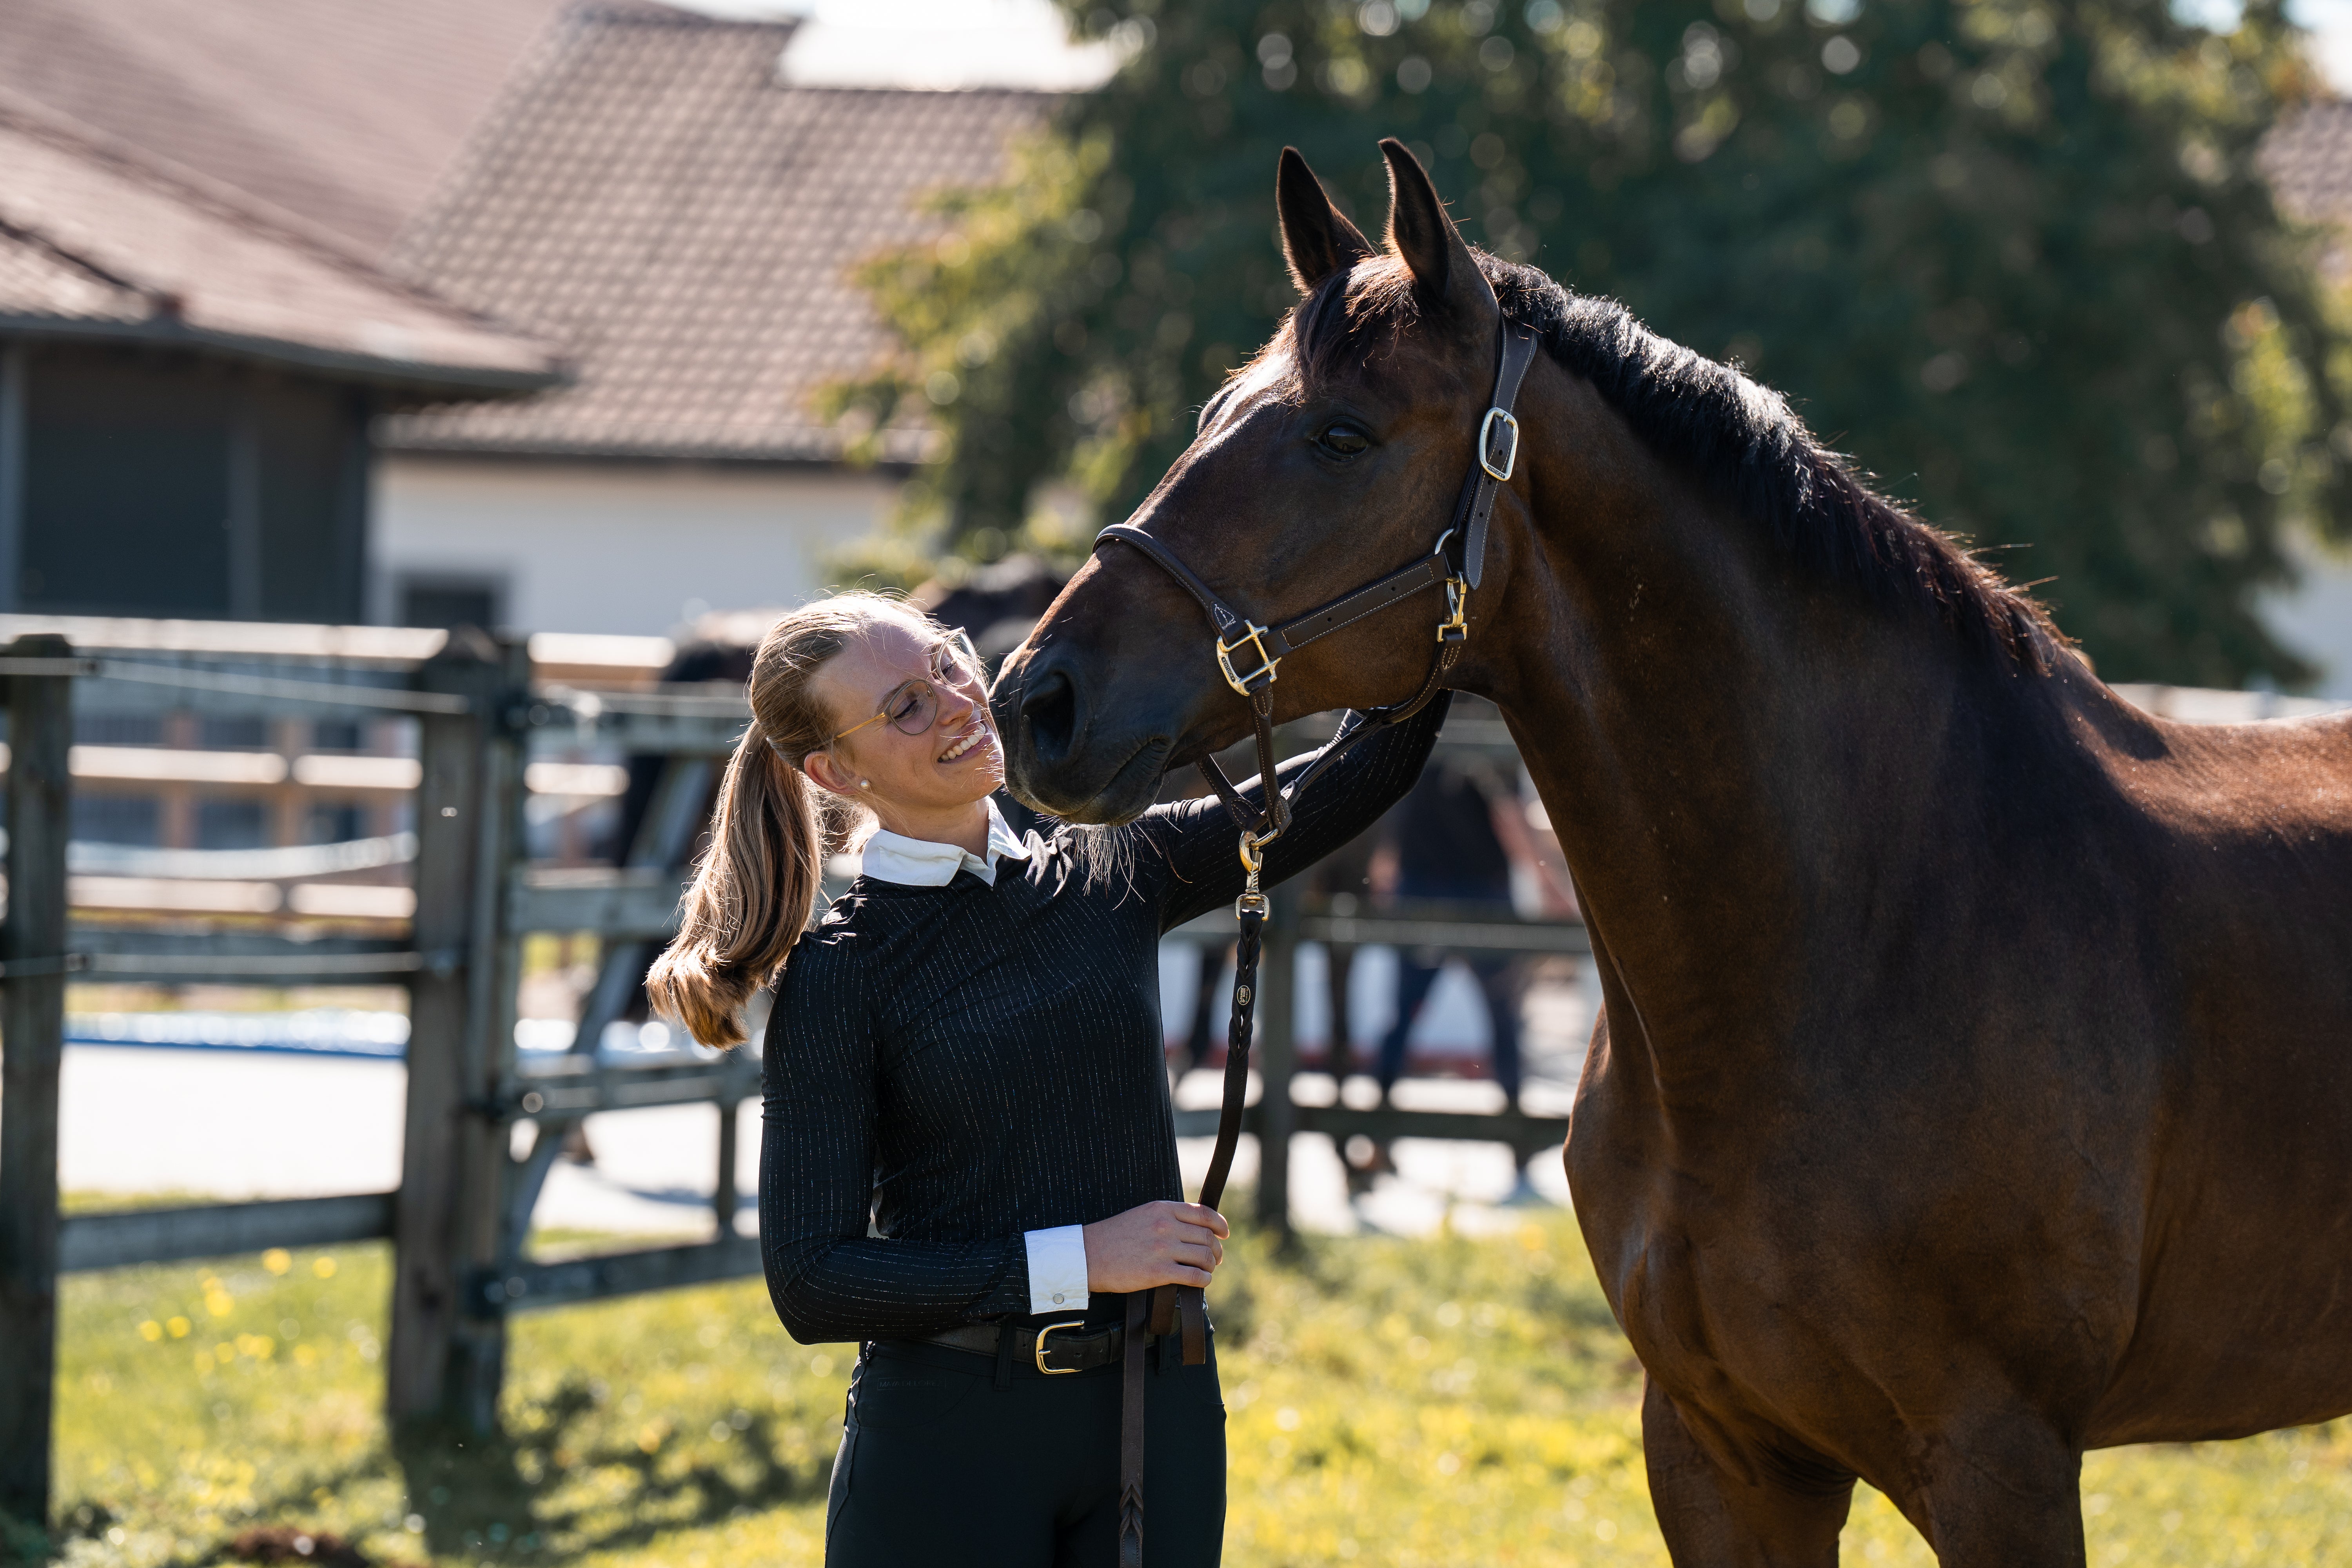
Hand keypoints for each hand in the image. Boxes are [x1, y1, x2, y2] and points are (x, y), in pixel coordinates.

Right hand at [1082, 1201, 1229, 1292]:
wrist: (1088, 1256)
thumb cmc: (1114, 1237)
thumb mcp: (1142, 1215)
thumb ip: (1167, 1217)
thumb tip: (1193, 1228)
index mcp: (1162, 1209)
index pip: (1203, 1213)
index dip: (1220, 1224)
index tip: (1225, 1233)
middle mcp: (1165, 1226)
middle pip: (1207, 1237)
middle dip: (1216, 1249)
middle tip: (1215, 1258)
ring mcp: (1163, 1249)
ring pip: (1204, 1256)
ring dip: (1211, 1265)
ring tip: (1207, 1270)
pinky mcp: (1158, 1273)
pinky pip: (1194, 1276)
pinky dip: (1203, 1280)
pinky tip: (1200, 1282)